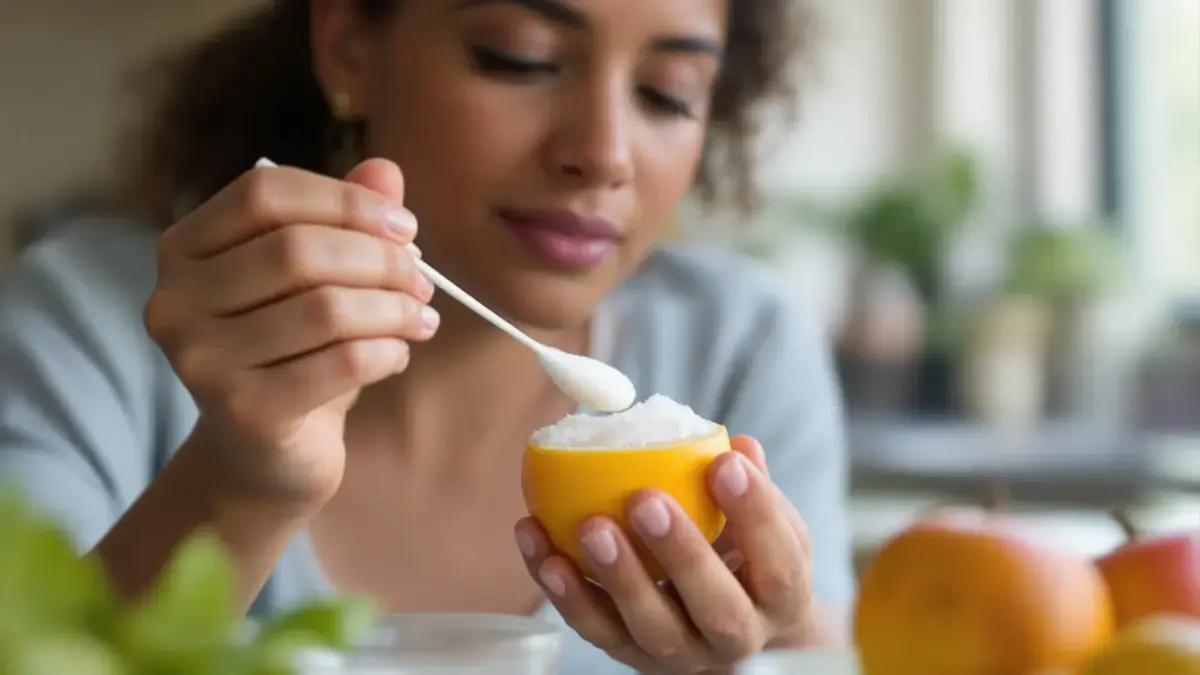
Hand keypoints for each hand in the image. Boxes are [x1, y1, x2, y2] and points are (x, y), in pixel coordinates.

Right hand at [145, 159, 435, 506]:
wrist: (266, 455)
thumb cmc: (293, 351)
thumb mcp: (317, 281)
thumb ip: (345, 222)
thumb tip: (386, 171)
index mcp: (183, 249)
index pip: (265, 193)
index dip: (345, 200)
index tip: (405, 226)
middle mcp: (174, 300)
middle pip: (297, 249)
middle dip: (380, 260)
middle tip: (423, 280)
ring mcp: (200, 359)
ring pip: (326, 308)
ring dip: (393, 308)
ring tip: (420, 317)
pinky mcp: (241, 412)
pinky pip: (340, 363)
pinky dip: (387, 352)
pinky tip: (399, 353)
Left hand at [515, 436, 821, 673]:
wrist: (729, 633)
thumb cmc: (748, 562)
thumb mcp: (770, 528)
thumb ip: (755, 489)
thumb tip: (738, 445)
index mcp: (779, 602)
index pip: (779, 566)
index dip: (756, 515)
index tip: (725, 463)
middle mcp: (735, 640)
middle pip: (716, 610)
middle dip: (681, 555)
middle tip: (646, 499)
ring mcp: (680, 656)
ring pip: (649, 630)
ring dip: (616, 577)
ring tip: (590, 526)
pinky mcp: (629, 656)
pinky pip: (592, 626)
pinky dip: (562, 585)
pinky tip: (535, 537)